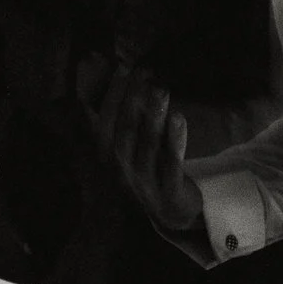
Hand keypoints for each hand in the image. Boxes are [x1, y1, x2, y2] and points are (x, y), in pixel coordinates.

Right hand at [77, 61, 201, 231]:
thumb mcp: (132, 147)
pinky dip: (175, 140)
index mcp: (108, 159)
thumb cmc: (151, 172)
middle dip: (132, 99)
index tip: (124, 68)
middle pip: (123, 132)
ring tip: (161, 89)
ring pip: (145, 146)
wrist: (172, 215)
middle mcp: (121, 171)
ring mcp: (144, 183)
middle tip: (144, 72)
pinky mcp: (168, 192)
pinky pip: (171, 164)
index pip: (103, 123)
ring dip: (153, 116)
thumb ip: (124, 118)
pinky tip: (179, 118)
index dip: (112, 96)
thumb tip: (118, 77)